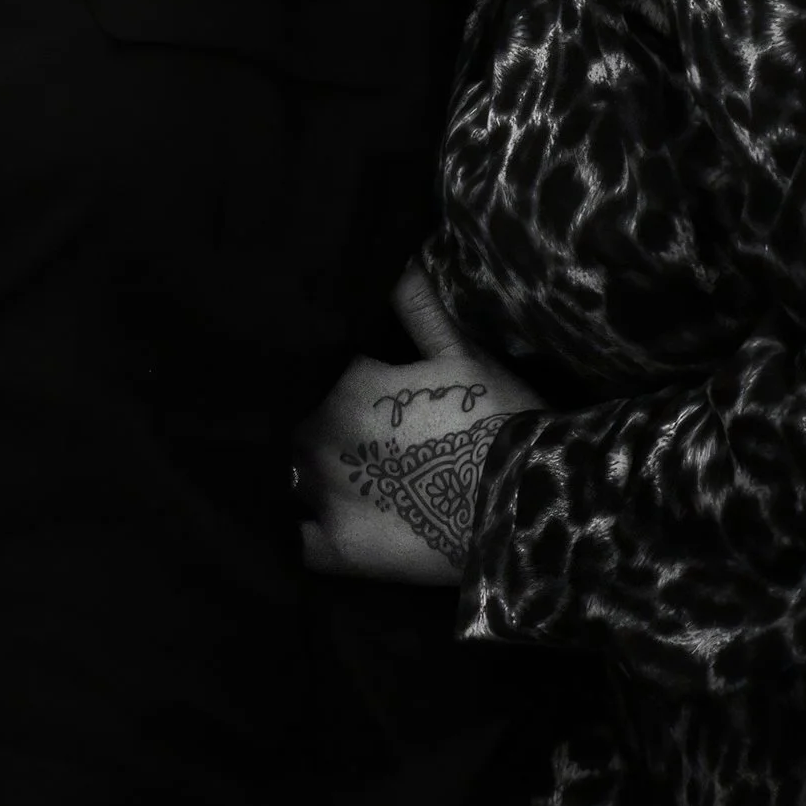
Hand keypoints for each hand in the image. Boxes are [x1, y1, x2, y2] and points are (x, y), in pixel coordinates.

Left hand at [295, 271, 536, 584]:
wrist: (525, 503)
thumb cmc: (496, 417)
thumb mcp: (461, 354)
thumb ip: (417, 306)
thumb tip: (393, 257)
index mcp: (343, 383)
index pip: (305, 369)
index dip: (314, 373)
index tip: (322, 375)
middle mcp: (318, 436)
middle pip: (287, 421)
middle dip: (297, 419)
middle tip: (321, 426)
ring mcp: (323, 495)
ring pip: (280, 473)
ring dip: (287, 467)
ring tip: (302, 465)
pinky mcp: (337, 548)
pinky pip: (292, 538)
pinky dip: (289, 527)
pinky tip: (294, 519)